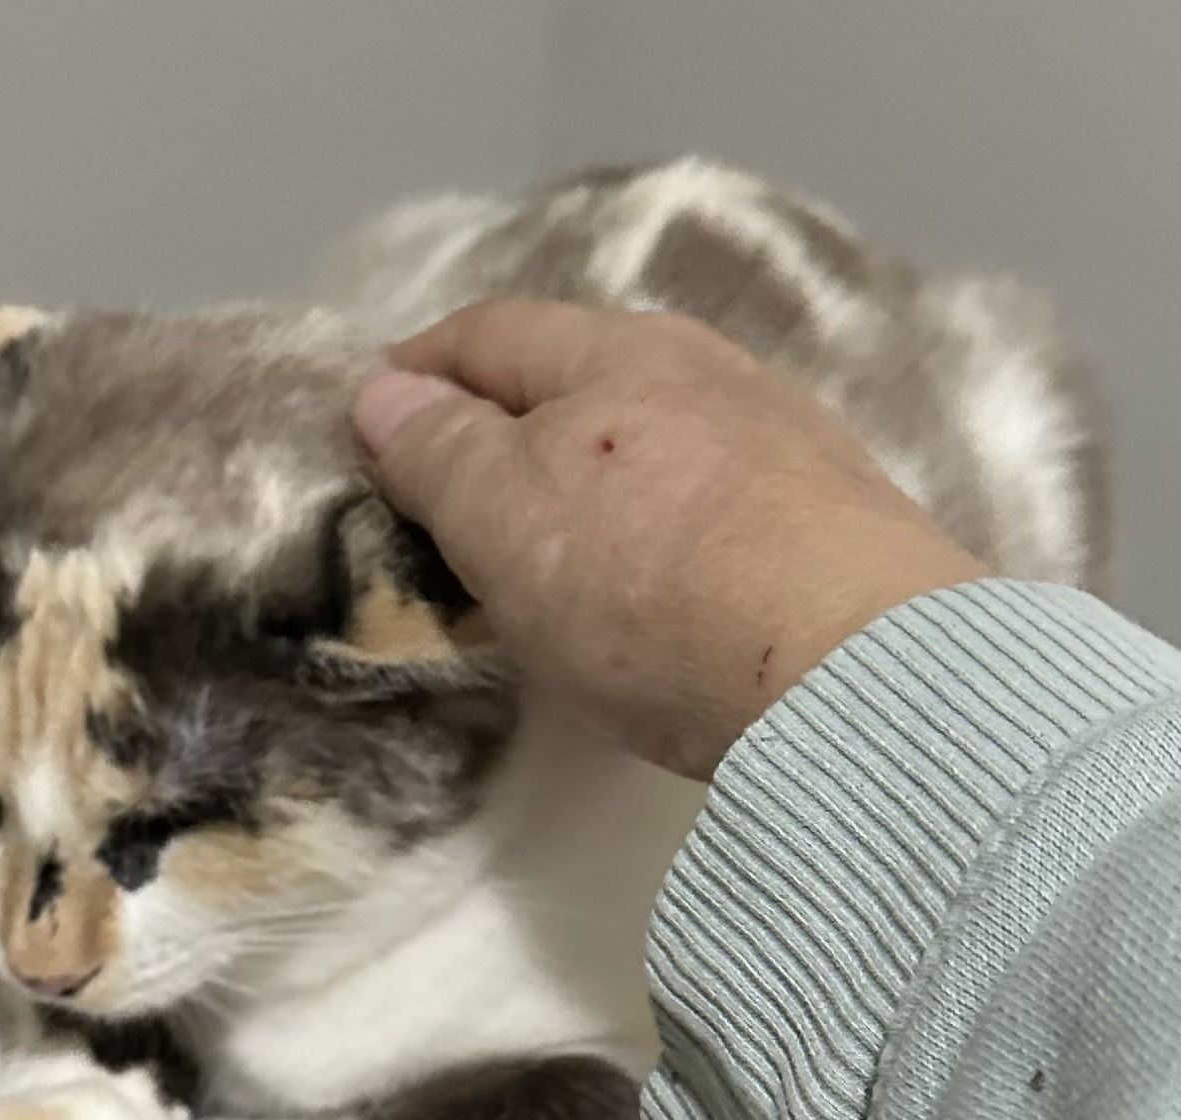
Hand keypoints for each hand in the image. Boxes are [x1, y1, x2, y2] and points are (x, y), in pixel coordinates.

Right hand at [353, 300, 984, 778]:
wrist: (859, 673)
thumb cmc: (648, 583)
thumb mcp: (504, 517)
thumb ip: (437, 448)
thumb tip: (384, 390)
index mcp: (612, 352)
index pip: (488, 333)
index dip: (419, 369)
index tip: (373, 412)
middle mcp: (706, 369)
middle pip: (580, 371)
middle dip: (510, 413)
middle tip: (459, 479)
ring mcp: (783, 436)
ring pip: (654, 429)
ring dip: (590, 463)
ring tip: (556, 526)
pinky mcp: (837, 511)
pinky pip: (713, 489)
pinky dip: (660, 511)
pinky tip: (664, 562)